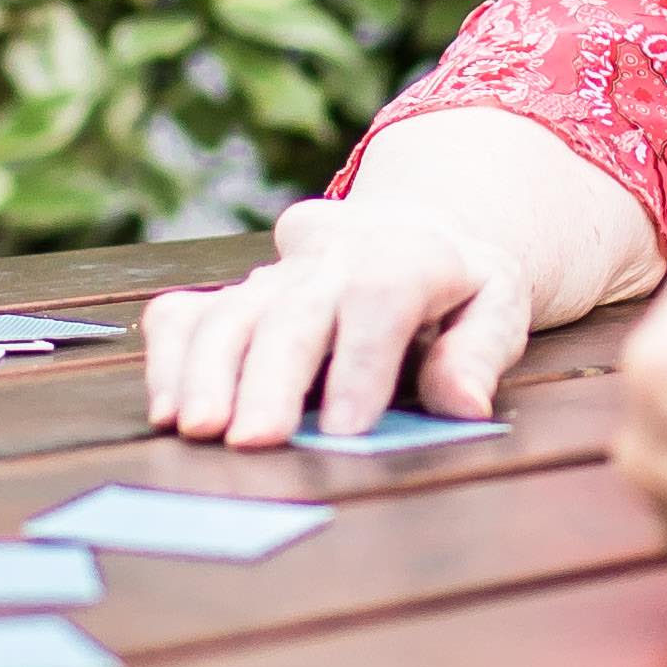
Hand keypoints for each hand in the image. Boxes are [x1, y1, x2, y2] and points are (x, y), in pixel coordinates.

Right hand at [140, 192, 534, 444]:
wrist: (416, 225)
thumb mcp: (498, 306)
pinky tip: (168, 410)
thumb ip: (479, 353)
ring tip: (198, 431)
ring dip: (208, 371)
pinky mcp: (234, 292)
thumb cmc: (461, 286)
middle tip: (256, 441)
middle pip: (295, 310)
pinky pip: (185, 312)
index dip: (360, 363)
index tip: (347, 430)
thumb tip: (464, 404)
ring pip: (230, 311)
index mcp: (408, 255)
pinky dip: (169, 357)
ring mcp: (274, 274)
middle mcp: (333, 258)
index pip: (379, 298)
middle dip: (271, 376)